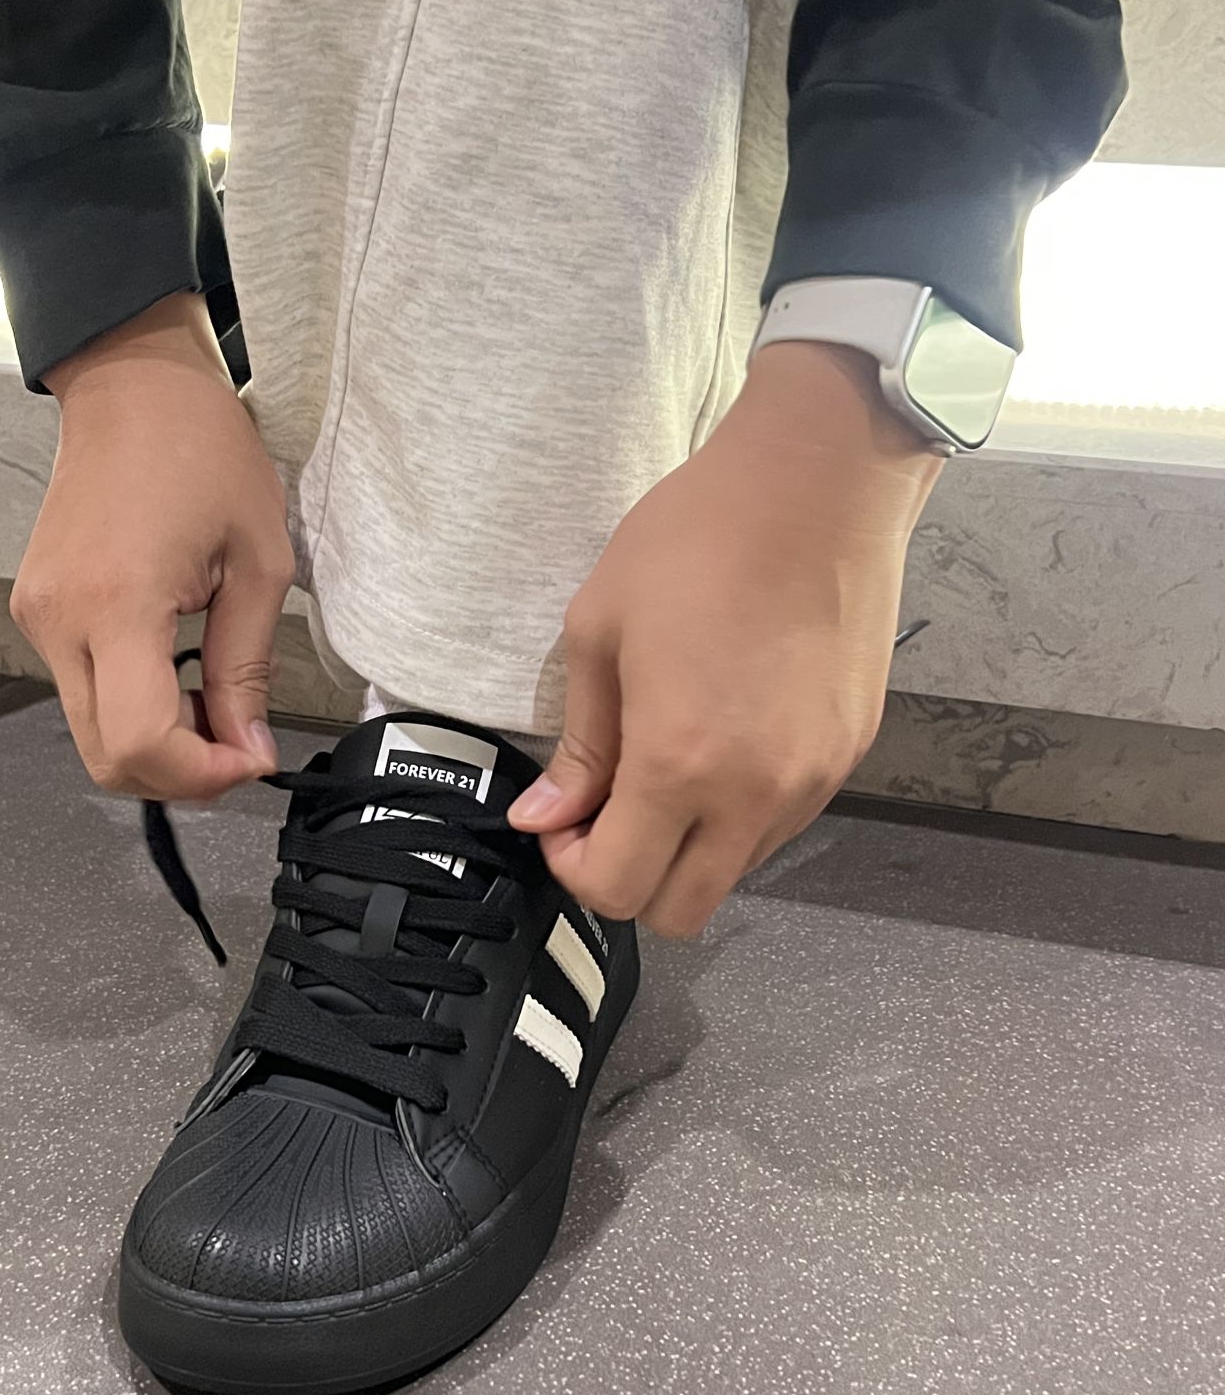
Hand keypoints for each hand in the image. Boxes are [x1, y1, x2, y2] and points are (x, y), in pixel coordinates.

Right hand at [12, 292, 294, 798]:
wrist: (134, 387)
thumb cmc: (201, 450)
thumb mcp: (258, 562)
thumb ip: (248, 666)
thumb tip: (248, 748)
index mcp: (117, 604)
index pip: (138, 744)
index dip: (199, 775)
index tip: (248, 760)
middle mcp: (61, 619)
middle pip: (105, 758)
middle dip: (176, 773)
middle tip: (235, 746)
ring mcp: (39, 617)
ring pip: (90, 731)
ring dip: (154, 741)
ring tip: (211, 701)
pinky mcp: (36, 609)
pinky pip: (81, 689)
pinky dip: (130, 705)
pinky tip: (174, 669)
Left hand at [506, 343, 942, 934]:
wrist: (819, 484)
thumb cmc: (695, 540)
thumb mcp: (600, 630)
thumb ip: (580, 743)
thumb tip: (546, 816)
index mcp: (679, 766)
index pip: (617, 889)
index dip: (573, 869)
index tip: (562, 821)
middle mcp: (753, 795)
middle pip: (681, 911)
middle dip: (629, 879)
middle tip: (607, 811)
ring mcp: (811, 781)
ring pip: (735, 871)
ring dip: (689, 848)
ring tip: (668, 764)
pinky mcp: (848, 755)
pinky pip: (781, 823)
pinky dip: (739, 812)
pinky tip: (723, 738)